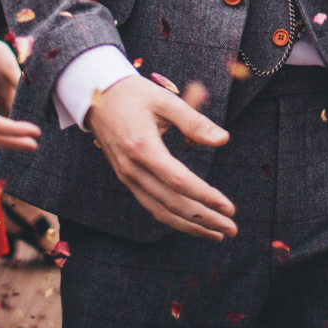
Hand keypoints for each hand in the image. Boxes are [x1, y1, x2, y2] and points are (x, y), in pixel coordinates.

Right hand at [87, 73, 235, 238]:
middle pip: (172, 203)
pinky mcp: (126, 178)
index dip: (205, 197)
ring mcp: (127, 176)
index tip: (228, 208)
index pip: (179, 182)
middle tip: (232, 228)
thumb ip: (194, 121)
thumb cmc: (134, 94)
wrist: (95, 96)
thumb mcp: (164, 100)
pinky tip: (191, 223)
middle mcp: (133, 169)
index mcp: (143, 148)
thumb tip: (223, 139)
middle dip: (204, 219)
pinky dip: (173, 218)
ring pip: (161, 211)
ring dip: (190, 226)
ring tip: (217, 233)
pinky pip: (151, 205)